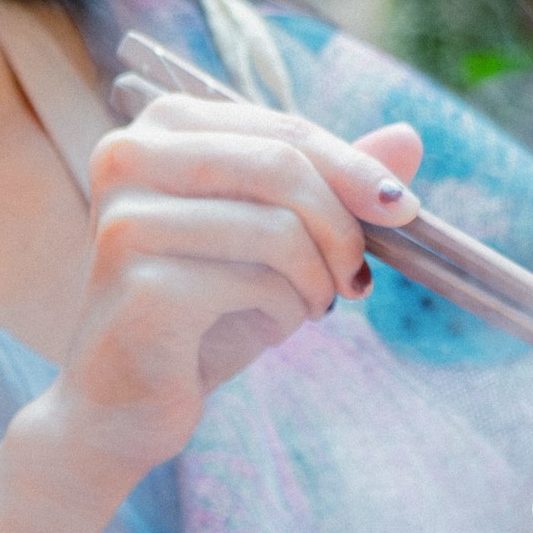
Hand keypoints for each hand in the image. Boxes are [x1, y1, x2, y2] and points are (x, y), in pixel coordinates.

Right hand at [44, 96, 423, 475]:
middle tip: (356, 279)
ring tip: (304, 308)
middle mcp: (129, 157)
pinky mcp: (138, 283)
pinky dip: (285, 313)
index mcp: (160, 127)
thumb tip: (408, 138)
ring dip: (315, 279)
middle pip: (282, 167)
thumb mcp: (274, 239)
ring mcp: (127, 219)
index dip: (355, 169)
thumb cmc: (201, 314)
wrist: (123, 404)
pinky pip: (258, 284)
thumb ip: (330, 185)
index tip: (403, 209)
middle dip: (342, 227)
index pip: (285, 131)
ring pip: (277, 228)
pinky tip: (266, 330)